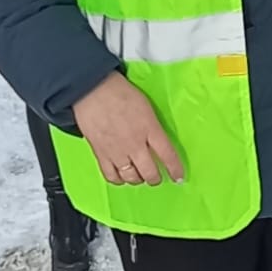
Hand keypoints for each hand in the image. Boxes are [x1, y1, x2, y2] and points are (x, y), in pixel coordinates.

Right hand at [72, 72, 185, 186]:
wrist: (92, 90)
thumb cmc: (119, 92)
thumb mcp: (146, 107)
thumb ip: (153, 127)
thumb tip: (157, 141)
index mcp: (150, 129)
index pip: (168, 156)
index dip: (175, 170)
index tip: (179, 177)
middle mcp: (135, 145)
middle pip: (150, 173)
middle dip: (155, 178)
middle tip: (156, 177)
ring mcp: (117, 152)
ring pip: (132, 178)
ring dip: (138, 180)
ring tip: (139, 176)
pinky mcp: (101, 154)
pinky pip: (111, 176)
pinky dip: (118, 180)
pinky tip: (121, 176)